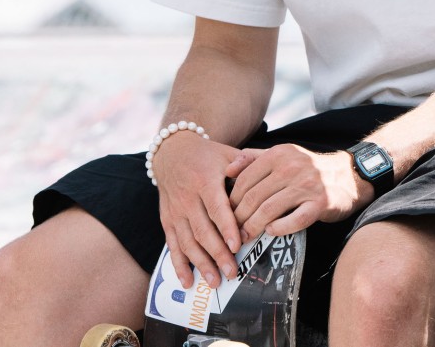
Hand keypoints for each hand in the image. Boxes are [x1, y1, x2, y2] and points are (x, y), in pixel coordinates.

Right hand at [151, 132, 245, 290]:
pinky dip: (179, 265)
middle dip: (217, 254)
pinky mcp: (167, 221)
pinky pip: (172, 246)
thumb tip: (266, 170)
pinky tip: (188, 281)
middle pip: (203, 230)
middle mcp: (187, 198)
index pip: (216, 208)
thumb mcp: (228, 153)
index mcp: (205, 181)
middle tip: (232, 273)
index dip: (226, 227)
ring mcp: (176, 212)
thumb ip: (247, 164)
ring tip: (215, 282)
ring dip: (201, 264)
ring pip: (187, 242)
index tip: (237, 246)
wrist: (173, 153)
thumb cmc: (209, 156)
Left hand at [226, 144, 370, 242]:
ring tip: (246, 236)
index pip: (245, 179)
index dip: (231, 200)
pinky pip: (294, 220)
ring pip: (269, 210)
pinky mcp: (320, 203)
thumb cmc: (310, 168)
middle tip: (232, 231)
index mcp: (279, 154)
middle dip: (238, 218)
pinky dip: (279, 228)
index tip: (226, 214)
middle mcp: (292, 166)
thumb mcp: (284, 154)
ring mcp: (307, 185)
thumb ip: (254, 158)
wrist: (349, 175)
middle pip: (254, 197)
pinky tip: (271, 232)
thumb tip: (227, 168)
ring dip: (253, 227)